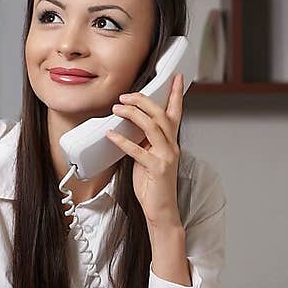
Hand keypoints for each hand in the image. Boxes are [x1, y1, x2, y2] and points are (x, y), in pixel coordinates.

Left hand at [105, 73, 183, 229]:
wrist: (161, 210)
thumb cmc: (154, 185)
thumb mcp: (148, 157)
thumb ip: (144, 141)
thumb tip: (129, 125)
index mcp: (170, 142)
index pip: (175, 112)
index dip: (176, 94)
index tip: (175, 77)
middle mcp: (172, 147)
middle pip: (161, 115)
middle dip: (144, 101)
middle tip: (126, 96)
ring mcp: (166, 157)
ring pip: (153, 127)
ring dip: (133, 115)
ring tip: (117, 109)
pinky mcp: (157, 169)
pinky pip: (138, 150)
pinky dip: (123, 140)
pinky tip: (111, 134)